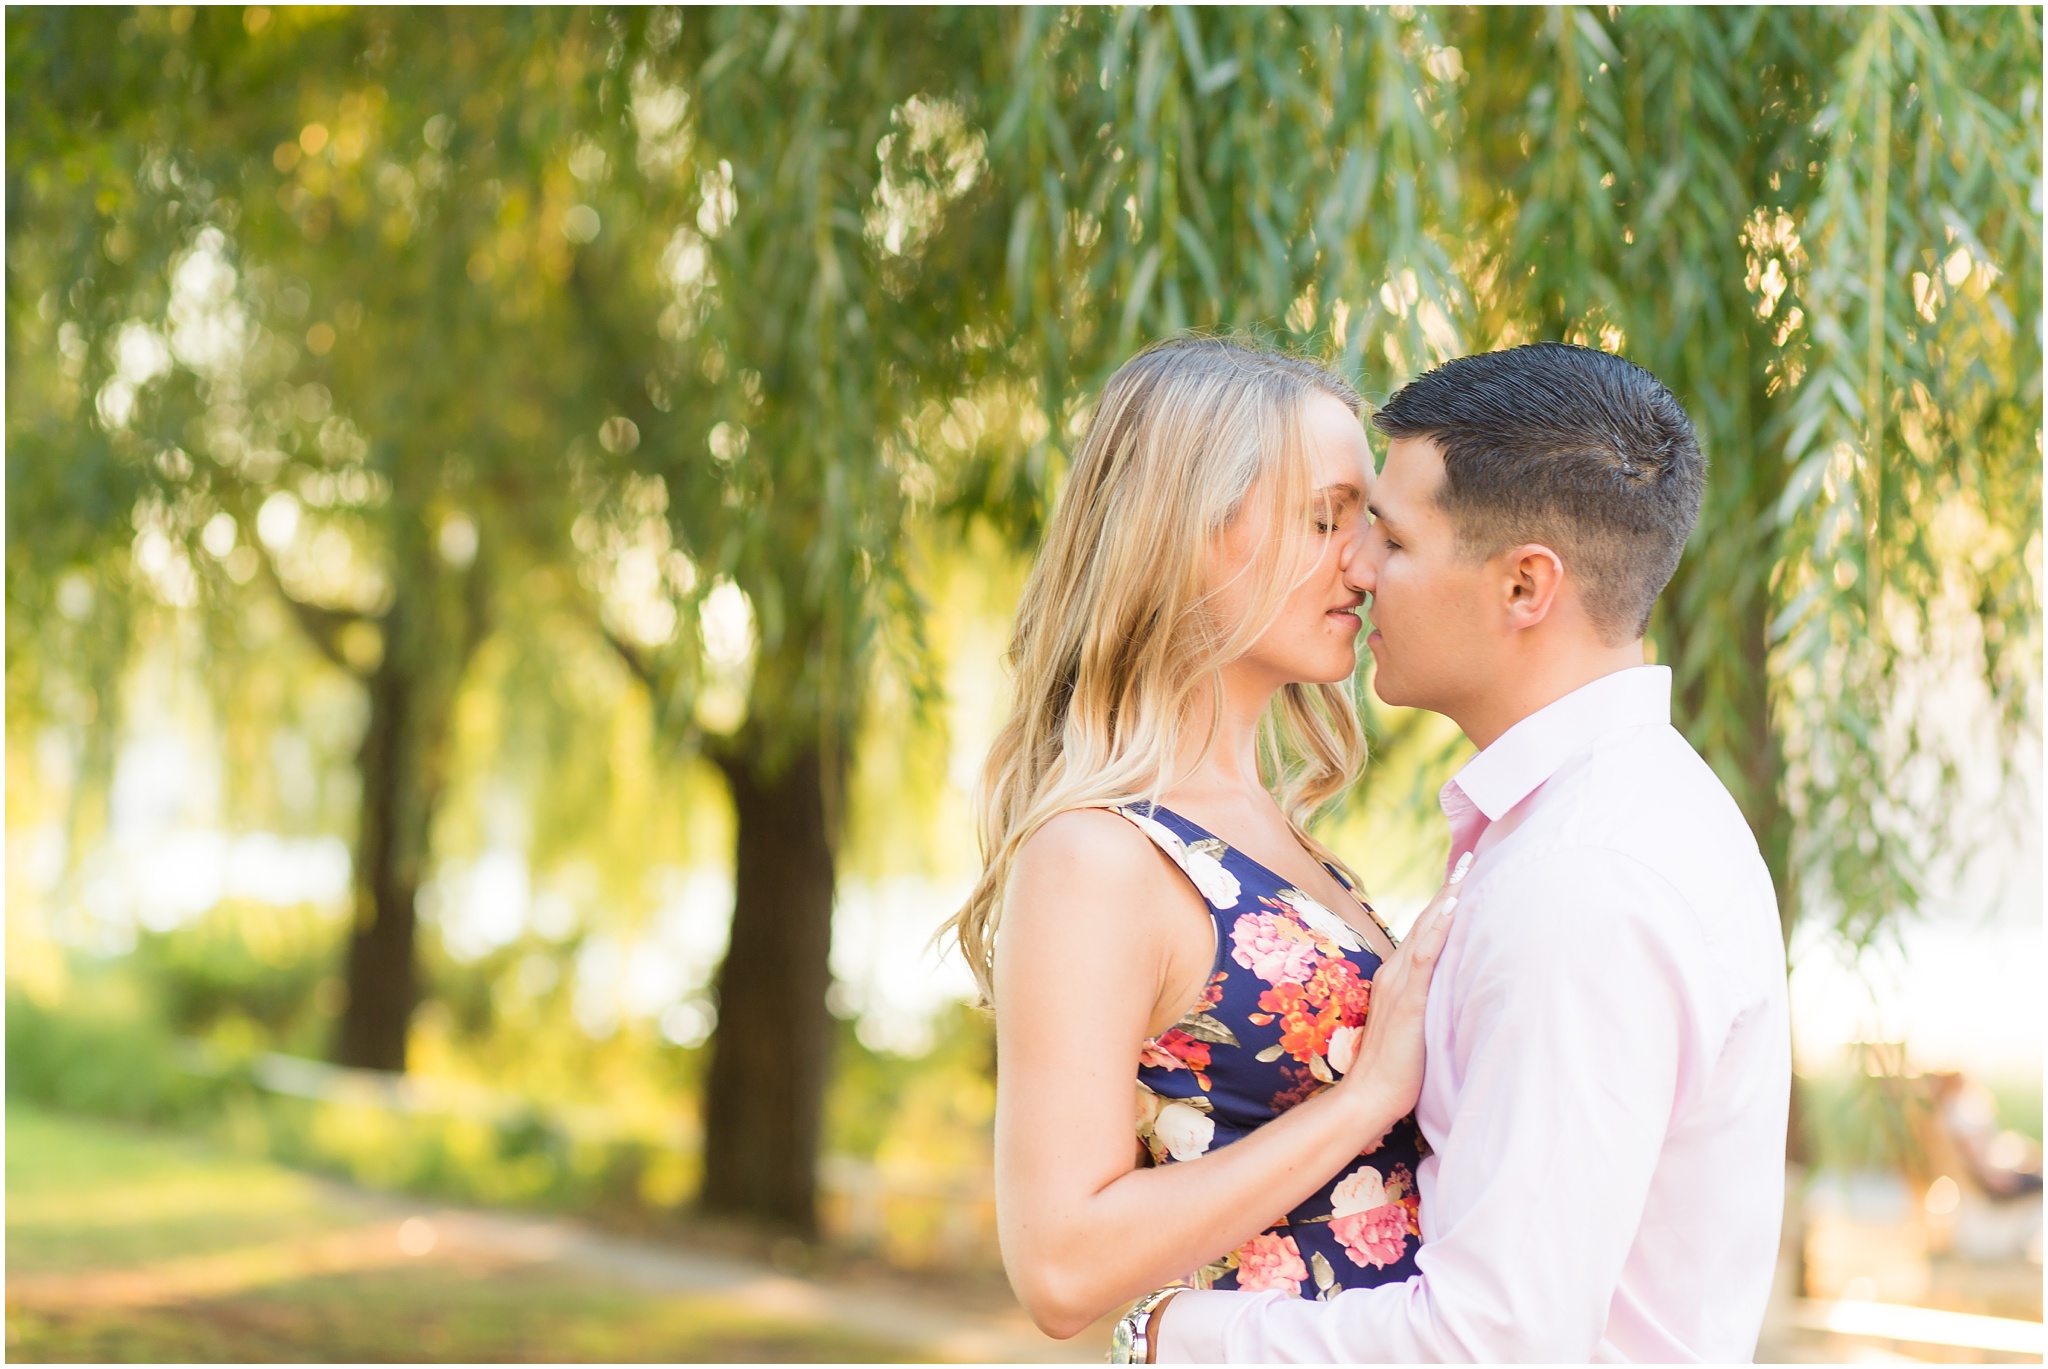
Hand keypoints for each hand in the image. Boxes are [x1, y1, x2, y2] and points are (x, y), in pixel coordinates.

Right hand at [1335, 852, 1471, 1141]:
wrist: (1370, 1094)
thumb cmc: (1397, 1068)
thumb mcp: (1416, 1025)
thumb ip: (1429, 1002)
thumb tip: (1455, 990)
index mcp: (1397, 976)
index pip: (1425, 931)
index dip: (1445, 902)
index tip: (1465, 875)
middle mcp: (1395, 972)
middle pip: (1426, 921)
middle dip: (1450, 888)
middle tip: (1472, 856)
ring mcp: (1400, 984)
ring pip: (1426, 930)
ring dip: (1447, 899)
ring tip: (1467, 870)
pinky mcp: (1408, 1000)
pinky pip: (1425, 957)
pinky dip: (1439, 929)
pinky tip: (1454, 908)